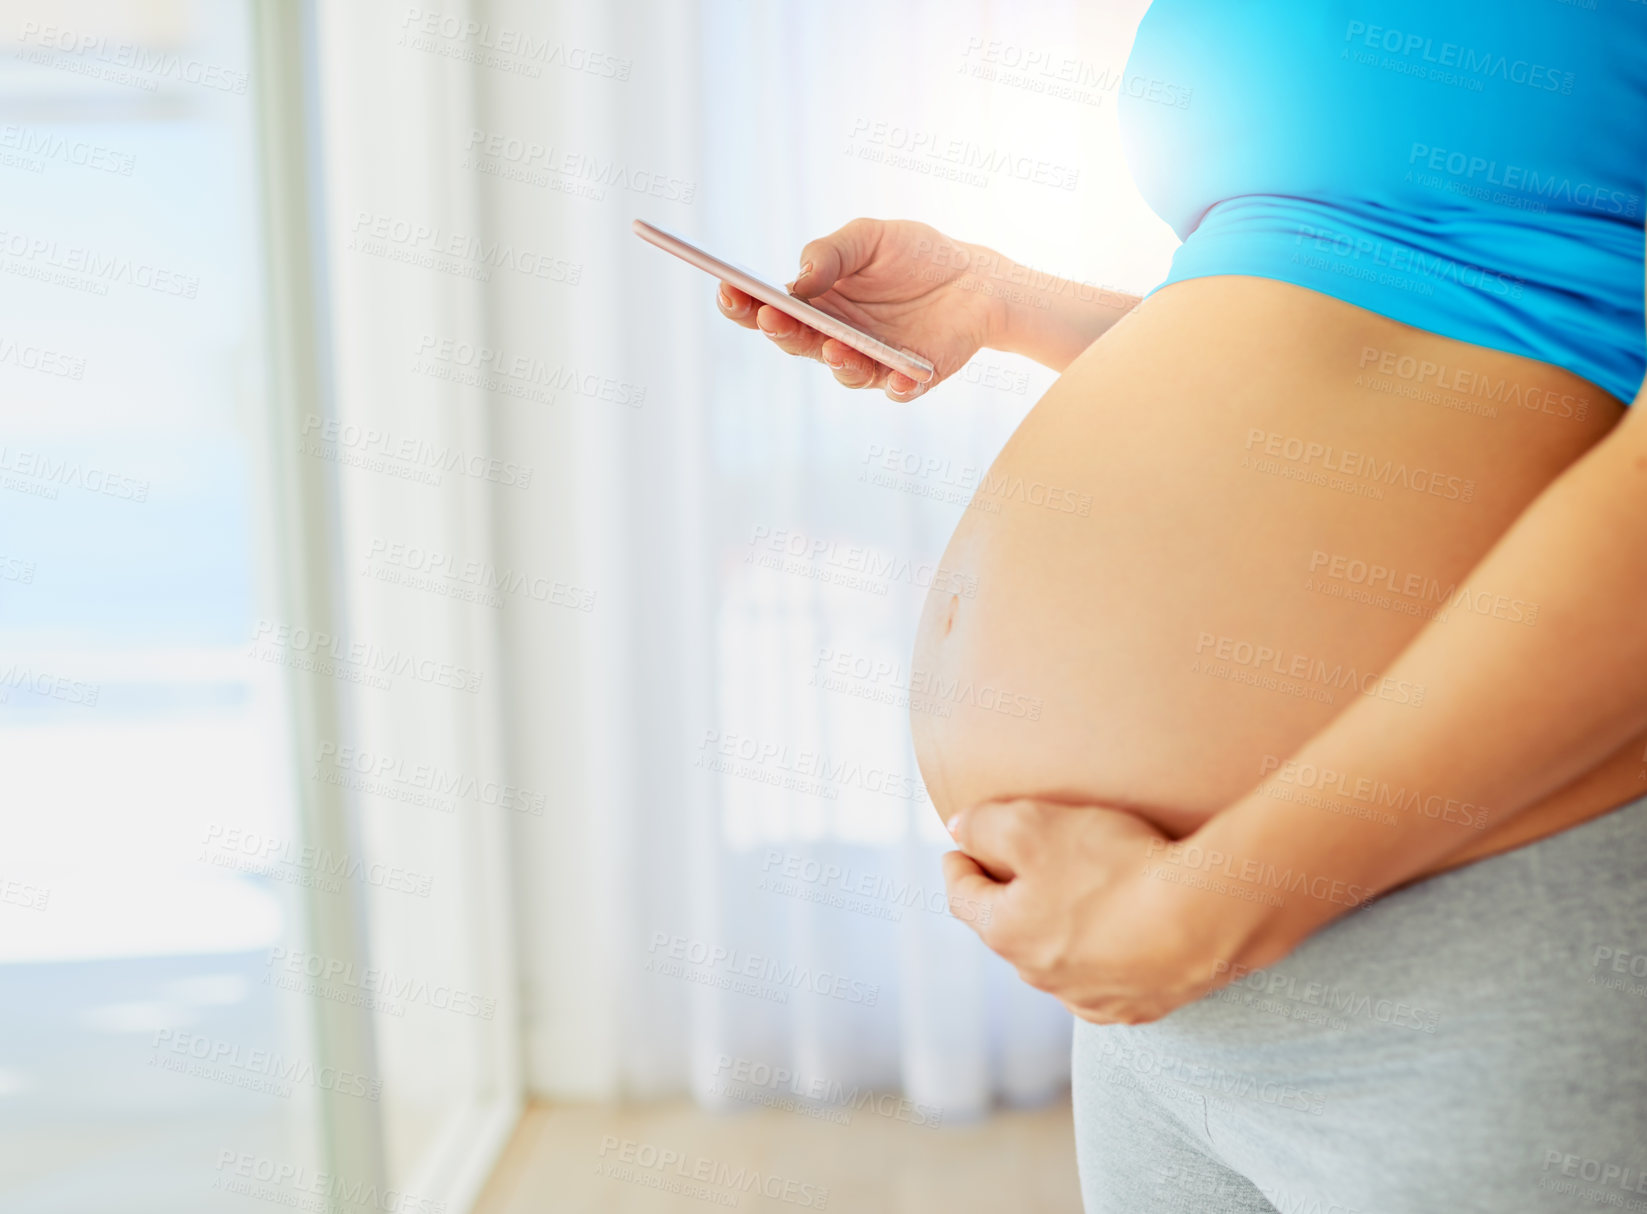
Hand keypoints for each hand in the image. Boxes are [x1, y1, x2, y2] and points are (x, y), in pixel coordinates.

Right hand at [715, 218, 1002, 399]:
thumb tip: (797, 279)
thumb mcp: (870, 237)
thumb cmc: (916, 255)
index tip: (726, 288)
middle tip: (770, 316)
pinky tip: (900, 377)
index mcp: (816, 305)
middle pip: (798, 343)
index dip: (744, 304)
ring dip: (837, 361)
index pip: (769, 310)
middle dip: (780, 331)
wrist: (975, 277)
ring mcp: (870, 361)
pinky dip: (898, 385)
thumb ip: (831, 252)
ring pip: (844, 371)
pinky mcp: (909, 378)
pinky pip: (898, 388)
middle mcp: (835, 338)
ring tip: (836, 345)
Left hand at [942, 798, 1275, 1023]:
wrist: (1203, 921)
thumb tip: (960, 830)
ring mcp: (1090, 999)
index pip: (962, 896)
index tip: (959, 849)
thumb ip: (984, 825)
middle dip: (1009, 898)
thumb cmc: (1112, 868)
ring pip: (1058, 959)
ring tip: (1080, 897)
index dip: (958, 865)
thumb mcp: (1032, 825)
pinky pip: (1106, 980)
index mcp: (1006, 932)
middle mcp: (1040, 976)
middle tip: (1021, 866)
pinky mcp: (1138, 1007)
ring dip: (1058, 930)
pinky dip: (1104, 956)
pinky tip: (1123, 936)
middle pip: (1010, 929)